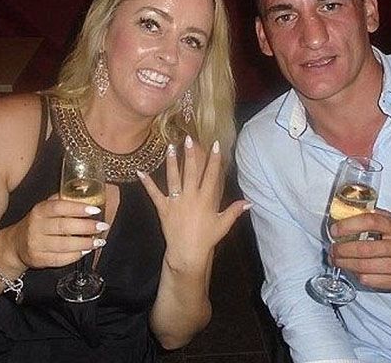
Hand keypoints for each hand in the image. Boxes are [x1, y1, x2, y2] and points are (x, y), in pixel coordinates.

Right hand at [5, 193, 108, 269]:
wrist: (16, 244)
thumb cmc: (39, 222)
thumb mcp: (46, 208)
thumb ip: (63, 200)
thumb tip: (85, 188)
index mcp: (40, 210)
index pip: (59, 207)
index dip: (78, 208)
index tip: (95, 210)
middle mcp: (36, 226)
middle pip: (64, 226)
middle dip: (86, 227)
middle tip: (102, 226)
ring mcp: (36, 244)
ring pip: (64, 245)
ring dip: (85, 243)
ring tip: (98, 241)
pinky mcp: (38, 259)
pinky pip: (60, 259)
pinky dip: (76, 255)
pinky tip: (86, 251)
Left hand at [138, 135, 248, 272]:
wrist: (187, 253)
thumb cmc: (207, 238)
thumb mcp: (223, 224)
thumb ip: (234, 210)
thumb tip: (249, 202)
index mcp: (206, 199)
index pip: (211, 175)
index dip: (214, 159)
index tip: (216, 144)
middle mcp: (190, 196)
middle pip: (190, 171)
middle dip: (190, 154)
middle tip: (188, 138)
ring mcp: (176, 201)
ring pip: (173, 177)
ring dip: (171, 162)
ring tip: (170, 147)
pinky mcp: (163, 207)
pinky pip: (154, 193)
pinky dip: (147, 182)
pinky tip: (140, 171)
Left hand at [328, 209, 390, 291]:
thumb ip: (376, 217)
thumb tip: (347, 213)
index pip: (371, 222)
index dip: (349, 225)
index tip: (335, 230)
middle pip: (363, 249)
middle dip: (341, 250)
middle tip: (332, 248)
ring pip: (363, 267)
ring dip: (344, 264)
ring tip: (336, 259)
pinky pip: (369, 280)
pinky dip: (356, 274)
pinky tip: (352, 269)